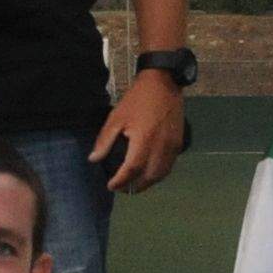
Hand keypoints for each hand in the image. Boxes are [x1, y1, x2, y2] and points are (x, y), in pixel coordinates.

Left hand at [95, 71, 189, 194]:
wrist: (164, 83)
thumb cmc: (137, 99)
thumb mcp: (116, 117)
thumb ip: (105, 140)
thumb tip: (94, 159)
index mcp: (144, 140)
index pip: (131, 170)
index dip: (120, 181)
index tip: (111, 186)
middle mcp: (161, 147)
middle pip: (149, 177)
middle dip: (136, 187)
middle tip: (123, 189)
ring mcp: (172, 146)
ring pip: (162, 174)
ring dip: (149, 182)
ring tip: (136, 184)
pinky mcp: (179, 143)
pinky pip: (169, 165)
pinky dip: (159, 173)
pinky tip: (149, 172)